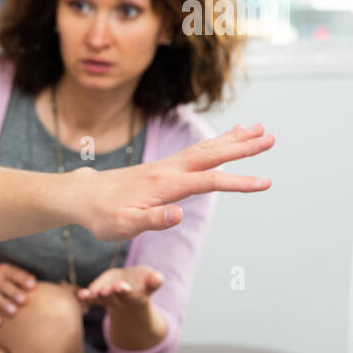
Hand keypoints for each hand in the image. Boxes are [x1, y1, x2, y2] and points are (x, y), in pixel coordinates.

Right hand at [0, 262, 37, 326]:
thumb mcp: (7, 275)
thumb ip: (22, 279)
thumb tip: (44, 286)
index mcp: (3, 270)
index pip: (14, 273)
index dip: (23, 279)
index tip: (33, 286)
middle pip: (4, 285)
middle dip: (14, 292)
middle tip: (24, 300)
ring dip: (3, 304)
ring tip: (13, 312)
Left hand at [74, 123, 273, 241]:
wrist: (81, 197)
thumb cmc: (101, 216)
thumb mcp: (124, 225)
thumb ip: (153, 219)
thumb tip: (180, 214)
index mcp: (165, 185)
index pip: (209, 182)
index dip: (238, 182)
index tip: (266, 182)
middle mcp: (168, 170)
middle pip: (212, 155)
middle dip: (242, 147)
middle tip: (272, 137)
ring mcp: (165, 166)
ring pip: (205, 149)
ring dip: (232, 139)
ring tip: (258, 128)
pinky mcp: (162, 168)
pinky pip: (195, 151)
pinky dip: (214, 143)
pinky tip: (225, 138)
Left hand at [76, 265, 163, 314]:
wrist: (130, 289)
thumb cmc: (143, 283)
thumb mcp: (151, 281)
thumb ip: (155, 281)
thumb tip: (158, 278)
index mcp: (135, 296)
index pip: (130, 293)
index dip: (125, 290)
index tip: (123, 286)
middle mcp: (120, 299)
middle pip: (114, 297)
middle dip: (110, 292)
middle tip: (106, 289)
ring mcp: (109, 298)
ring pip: (102, 298)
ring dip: (96, 295)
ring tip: (91, 292)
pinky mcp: (99, 294)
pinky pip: (92, 298)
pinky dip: (86, 297)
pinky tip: (81, 294)